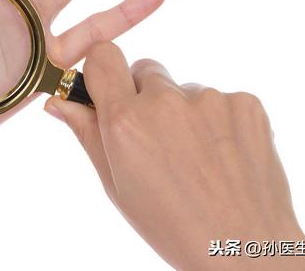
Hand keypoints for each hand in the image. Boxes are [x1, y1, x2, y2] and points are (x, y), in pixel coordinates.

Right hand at [45, 42, 304, 269]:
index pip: (103, 57)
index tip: (108, 90)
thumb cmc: (172, 224)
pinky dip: (218, 120)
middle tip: (156, 139)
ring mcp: (210, 100)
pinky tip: (222, 155)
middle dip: (144, 96)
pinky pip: (220, 98)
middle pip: (145, 70)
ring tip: (196, 157)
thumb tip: (59, 102)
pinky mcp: (245, 103)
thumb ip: (87, 134)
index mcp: (126, 121)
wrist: (244, 248)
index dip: (103, 71)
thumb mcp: (116, 185)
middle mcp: (166, 102)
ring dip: (183, 111)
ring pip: (183, 88)